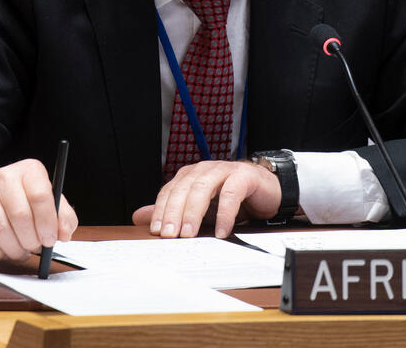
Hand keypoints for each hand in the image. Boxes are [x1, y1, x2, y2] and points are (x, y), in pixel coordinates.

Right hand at [0, 158, 77, 260]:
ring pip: (0, 230)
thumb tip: (64, 233)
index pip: (40, 196)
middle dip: (31, 240)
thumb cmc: (27, 200)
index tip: (50, 239)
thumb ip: (64, 217)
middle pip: (20, 215)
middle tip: (36, 248)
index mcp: (29, 170)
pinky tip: (5, 249)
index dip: (47, 223)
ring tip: (22, 250)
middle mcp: (4, 176)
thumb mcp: (52, 202)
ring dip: (14, 249)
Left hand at [132, 160, 280, 238]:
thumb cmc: (232, 199)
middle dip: (174, 212)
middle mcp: (205, 170)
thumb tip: (139, 217)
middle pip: (184, 188)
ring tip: (189, 234)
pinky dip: (225, 214)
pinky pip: (231, 194)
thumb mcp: (199, 210)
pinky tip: (221, 231)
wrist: (265, 191)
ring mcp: (224, 170)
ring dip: (194, 212)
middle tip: (170, 235)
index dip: (162, 210)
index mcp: (191, 175)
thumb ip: (172, 212)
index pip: (170, 190)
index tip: (157, 231)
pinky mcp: (244, 177)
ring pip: (203, 188)